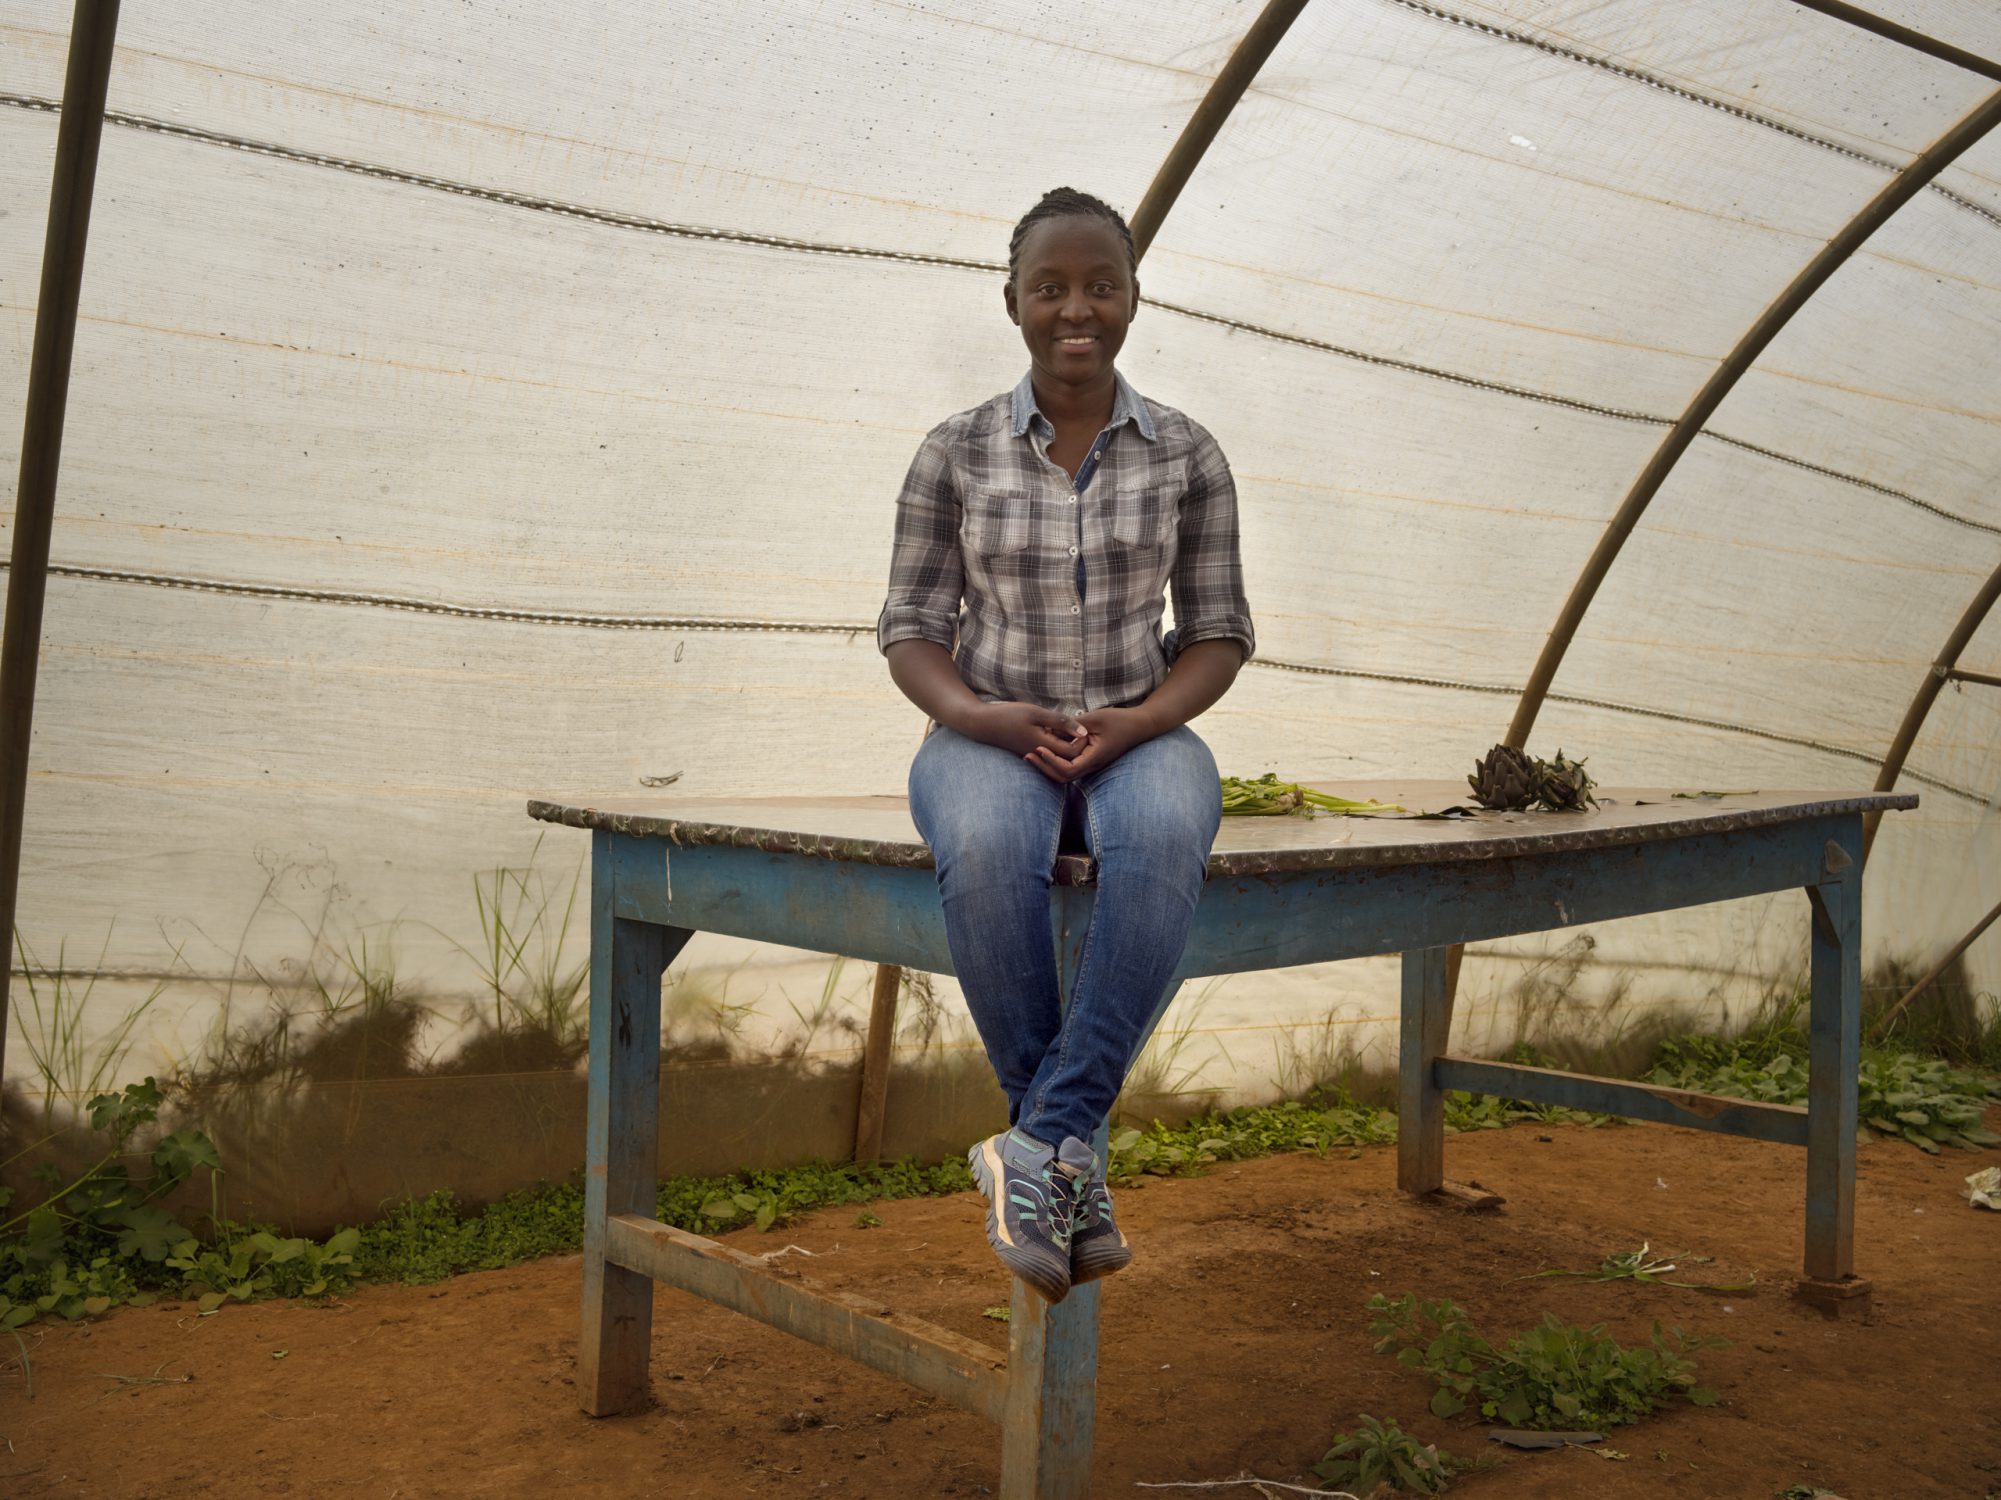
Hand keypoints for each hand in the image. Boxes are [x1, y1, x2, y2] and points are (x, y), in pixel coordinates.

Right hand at [961, 700, 1090, 759]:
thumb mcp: (1036, 713)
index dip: (1082, 742)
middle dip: (1077, 745)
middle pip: (1068, 758)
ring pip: (1059, 757)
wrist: (983, 724)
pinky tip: (1054, 730)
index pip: (1073, 753)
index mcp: (1043, 746)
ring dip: (1067, 744)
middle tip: (1079, 728)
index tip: (1083, 726)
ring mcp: (1034, 756)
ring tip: (1068, 728)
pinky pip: (1049, 754)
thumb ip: (1061, 722)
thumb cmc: (1009, 715)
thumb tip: (1084, 732)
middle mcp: (1040, 756)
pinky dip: (1056, 744)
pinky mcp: (1030, 753)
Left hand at [1026, 706, 1159, 783]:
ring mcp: (1092, 764)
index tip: (1038, 749)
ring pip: (1066, 774)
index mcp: (1094, 757)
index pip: (1067, 770)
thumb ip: (1074, 725)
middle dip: (1044, 767)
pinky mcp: (1090, 760)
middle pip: (1063, 777)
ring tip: (1032, 753)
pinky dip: (1056, 761)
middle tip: (1027, 755)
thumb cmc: (1119, 720)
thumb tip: (1054, 730)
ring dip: (1048, 766)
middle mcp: (1092, 765)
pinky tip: (1046, 749)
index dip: (1050, 762)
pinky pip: (1070, 766)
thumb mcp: (1095, 718)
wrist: (1139, 726)